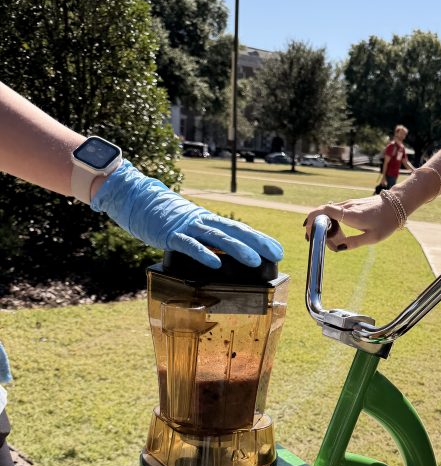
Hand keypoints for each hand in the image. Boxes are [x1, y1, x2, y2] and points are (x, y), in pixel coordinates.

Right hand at [91, 161, 282, 268]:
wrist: (137, 200)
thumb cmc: (166, 219)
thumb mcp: (191, 228)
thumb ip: (207, 240)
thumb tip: (226, 257)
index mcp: (210, 221)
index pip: (241, 229)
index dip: (260, 239)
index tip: (278, 251)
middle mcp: (203, 221)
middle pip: (236, 232)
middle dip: (257, 244)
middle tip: (276, 255)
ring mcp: (188, 227)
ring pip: (218, 238)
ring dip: (238, 249)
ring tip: (254, 261)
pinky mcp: (171, 235)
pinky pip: (190, 245)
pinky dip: (204, 254)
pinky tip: (216, 264)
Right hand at [305, 193, 400, 250]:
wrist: (397, 204)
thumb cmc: (386, 222)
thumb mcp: (373, 238)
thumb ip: (354, 243)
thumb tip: (338, 248)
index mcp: (351, 215)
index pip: (325, 211)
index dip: (312, 218)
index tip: (308, 231)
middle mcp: (347, 207)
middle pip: (322, 212)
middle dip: (314, 225)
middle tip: (313, 240)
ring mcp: (348, 204)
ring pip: (327, 212)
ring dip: (322, 224)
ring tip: (326, 239)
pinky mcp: (350, 204)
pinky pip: (334, 212)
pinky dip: (330, 221)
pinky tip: (334, 232)